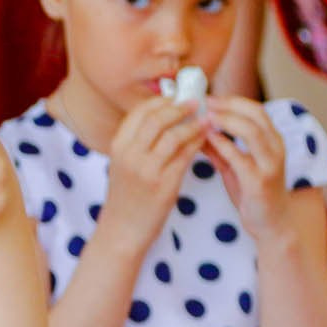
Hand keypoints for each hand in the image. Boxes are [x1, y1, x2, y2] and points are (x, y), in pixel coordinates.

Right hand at [102, 96, 208, 255]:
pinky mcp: (163, 185)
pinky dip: (198, 144)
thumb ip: (138, 141)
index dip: (163, 100)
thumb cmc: (127, 196)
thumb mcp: (124, 164)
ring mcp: (146, 170)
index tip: (179, 95)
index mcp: (118, 145)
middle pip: (158, 118)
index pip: (140, 111)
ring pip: (174, 135)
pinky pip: (185, 156)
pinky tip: (206, 140)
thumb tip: (164, 115)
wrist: (122, 230)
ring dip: (194, 124)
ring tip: (208, 120)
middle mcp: (130, 154)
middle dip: (181, 107)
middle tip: (199, 102)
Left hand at [202, 97, 291, 242]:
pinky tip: (208, 140)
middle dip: (229, 105)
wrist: (270, 223)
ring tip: (206, 117)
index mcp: (272, 140)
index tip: (209, 98)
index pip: (255, 109)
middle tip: (205, 103)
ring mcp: (270, 164)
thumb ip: (219, 149)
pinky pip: (242, 158)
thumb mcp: (234, 166)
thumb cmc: (253, 192)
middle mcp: (275, 148)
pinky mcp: (260, 181)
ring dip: (228, 121)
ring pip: (253, 132)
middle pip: (256, 114)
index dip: (232, 100)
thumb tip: (196, 131)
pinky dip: (224, 146)